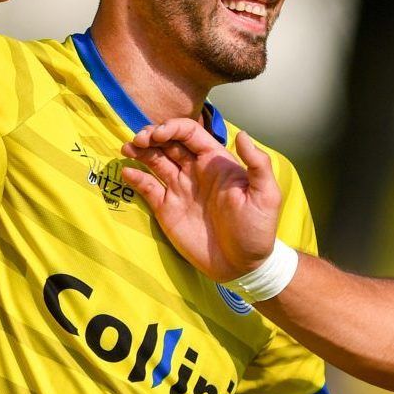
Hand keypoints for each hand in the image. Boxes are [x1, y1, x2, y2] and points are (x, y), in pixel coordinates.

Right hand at [120, 119, 281, 281]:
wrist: (242, 265)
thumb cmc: (257, 229)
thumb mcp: (266, 196)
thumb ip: (258, 164)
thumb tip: (242, 134)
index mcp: (215, 162)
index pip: (190, 133)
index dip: (173, 128)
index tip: (159, 135)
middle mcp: (195, 171)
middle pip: (168, 143)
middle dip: (152, 136)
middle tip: (138, 139)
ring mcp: (179, 189)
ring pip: (155, 161)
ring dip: (140, 151)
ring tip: (127, 148)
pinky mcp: (167, 209)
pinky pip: (148, 188)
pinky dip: (135, 177)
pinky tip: (127, 172)